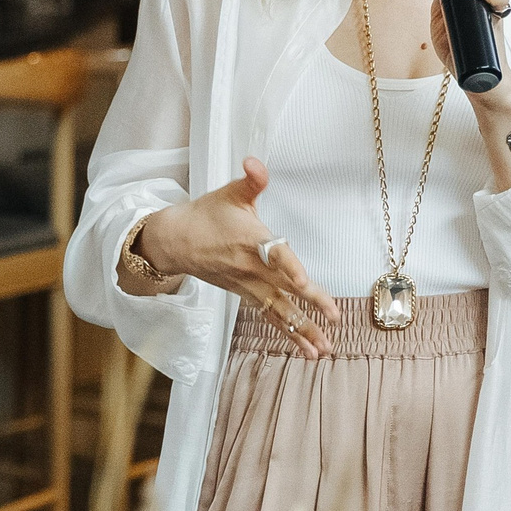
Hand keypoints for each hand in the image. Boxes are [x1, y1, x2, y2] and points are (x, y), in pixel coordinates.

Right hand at [128, 157, 338, 357]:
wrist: (175, 242)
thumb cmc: (206, 215)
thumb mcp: (229, 193)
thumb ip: (251, 180)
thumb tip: (255, 161)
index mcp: (250, 239)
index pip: (273, 254)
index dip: (290, 268)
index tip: (303, 283)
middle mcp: (250, 267)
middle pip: (284, 287)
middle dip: (311, 304)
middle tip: (334, 318)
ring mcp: (248, 285)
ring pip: (279, 310)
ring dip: (302, 330)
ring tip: (324, 349)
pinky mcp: (246, 295)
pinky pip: (271, 317)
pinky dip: (289, 334)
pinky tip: (307, 349)